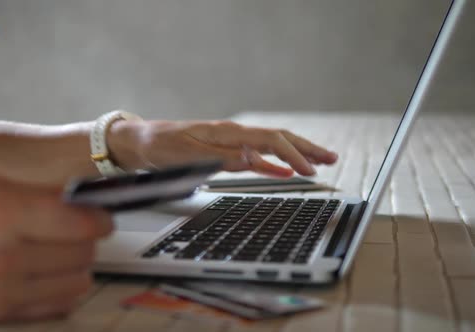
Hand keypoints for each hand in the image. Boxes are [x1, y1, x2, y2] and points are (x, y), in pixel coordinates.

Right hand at [0, 179, 112, 321]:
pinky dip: (63, 288)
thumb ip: (39, 195)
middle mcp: (3, 257)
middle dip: (88, 239)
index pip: (79, 223)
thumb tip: (88, 205)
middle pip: (84, 252)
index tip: (102, 216)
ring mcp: (2, 292)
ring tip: (61, 252)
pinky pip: (60, 304)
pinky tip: (49, 273)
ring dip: (78, 265)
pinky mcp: (2, 315)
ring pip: (79, 280)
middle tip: (78, 230)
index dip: (99, 218)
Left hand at [107, 120, 337, 176]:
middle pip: (279, 138)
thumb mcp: (189, 155)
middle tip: (331, 159)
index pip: (271, 141)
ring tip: (319, 162)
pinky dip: (274, 164)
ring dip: (296, 155)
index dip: (294, 156)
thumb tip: (252, 159)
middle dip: (306, 149)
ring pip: (272, 147)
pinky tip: (286, 172)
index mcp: (228, 133)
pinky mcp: (226, 153)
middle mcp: (234, 135)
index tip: (311, 171)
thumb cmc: (163, 147)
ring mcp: (232, 143)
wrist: (143, 142)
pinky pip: (257, 157)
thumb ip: (222, 157)